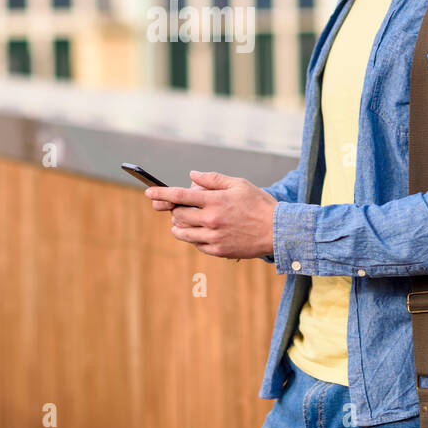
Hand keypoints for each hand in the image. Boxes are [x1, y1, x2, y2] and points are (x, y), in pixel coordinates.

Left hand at [144, 170, 275, 259]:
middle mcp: (211, 220)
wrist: (278, 231)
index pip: (180, 195)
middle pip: (178, 215)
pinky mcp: (219, 251)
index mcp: (215, 201)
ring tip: (184, 220)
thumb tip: (191, 175)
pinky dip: (193, 237)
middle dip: (174, 209)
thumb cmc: (259, 204)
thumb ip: (213, 179)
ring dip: (178, 226)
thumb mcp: (239, 184)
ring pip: (182, 233)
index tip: (149, 193)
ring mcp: (214, 238)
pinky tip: (201, 232)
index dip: (162, 193)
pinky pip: (196, 245)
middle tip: (179, 207)